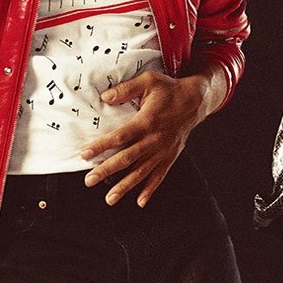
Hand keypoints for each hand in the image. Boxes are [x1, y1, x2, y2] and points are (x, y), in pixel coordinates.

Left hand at [82, 69, 220, 208]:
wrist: (196, 101)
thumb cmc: (169, 90)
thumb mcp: (148, 81)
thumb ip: (126, 89)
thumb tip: (105, 97)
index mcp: (147, 121)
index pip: (120, 137)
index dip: (101, 146)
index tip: (85, 154)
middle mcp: (154, 140)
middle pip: (127, 158)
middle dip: (106, 171)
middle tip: (89, 180)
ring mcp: (163, 151)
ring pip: (141, 172)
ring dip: (124, 186)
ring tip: (109, 199)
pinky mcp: (170, 157)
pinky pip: (159, 176)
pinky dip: (150, 190)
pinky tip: (140, 202)